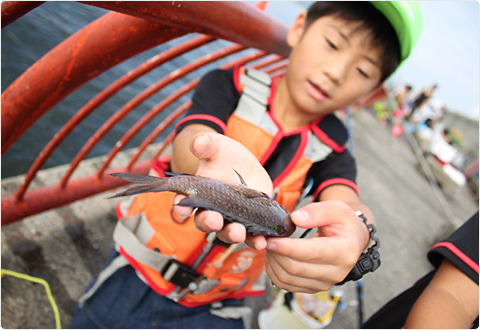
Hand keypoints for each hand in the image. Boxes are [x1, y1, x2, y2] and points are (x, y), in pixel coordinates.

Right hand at [173, 132, 272, 247]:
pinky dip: (255, 241)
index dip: (182, 206)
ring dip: (232, 235)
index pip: (184, 203)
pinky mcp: (249, 224)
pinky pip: (251, 237)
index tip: (183, 208)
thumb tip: (198, 144)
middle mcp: (211, 211)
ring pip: (227, 233)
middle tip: (214, 220)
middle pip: (205, 222)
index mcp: (197, 194)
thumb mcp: (216, 146)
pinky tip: (262, 241)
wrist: (248, 166)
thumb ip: (206, 143)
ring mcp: (230, 220)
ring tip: (238, 232)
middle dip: (209, 222)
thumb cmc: (225, 156)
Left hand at [264, 200, 368, 292]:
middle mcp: (337, 272)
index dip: (286, 247)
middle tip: (265, 239)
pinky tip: (273, 258)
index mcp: (344, 252)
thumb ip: (317, 211)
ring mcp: (325, 283)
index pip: (310, 253)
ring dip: (273, 263)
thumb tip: (296, 218)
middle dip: (276, 253)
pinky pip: (287, 285)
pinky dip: (275, 273)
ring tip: (269, 246)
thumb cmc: (344, 223)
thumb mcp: (337, 208)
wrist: (352, 239)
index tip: (270, 239)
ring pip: (288, 279)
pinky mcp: (314, 287)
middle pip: (295, 268)